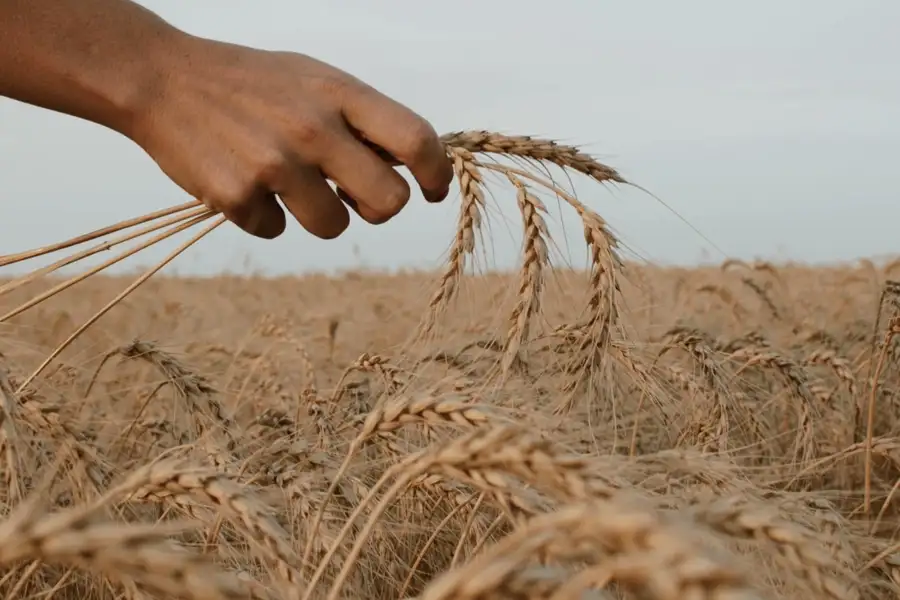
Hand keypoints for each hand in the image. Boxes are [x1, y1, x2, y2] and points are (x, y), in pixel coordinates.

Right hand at [128, 37, 452, 238]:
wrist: (161, 79)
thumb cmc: (250, 83)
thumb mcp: (313, 80)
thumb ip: (360, 120)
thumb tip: (409, 167)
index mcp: (338, 93)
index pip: (416, 139)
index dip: (436, 173)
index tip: (433, 190)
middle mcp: (313, 129)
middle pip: (389, 202)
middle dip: (376, 207)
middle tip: (354, 195)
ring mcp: (274, 165)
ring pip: (334, 227)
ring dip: (319, 214)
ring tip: (287, 182)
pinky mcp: (237, 197)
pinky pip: (276, 231)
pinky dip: (264, 216)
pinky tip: (244, 181)